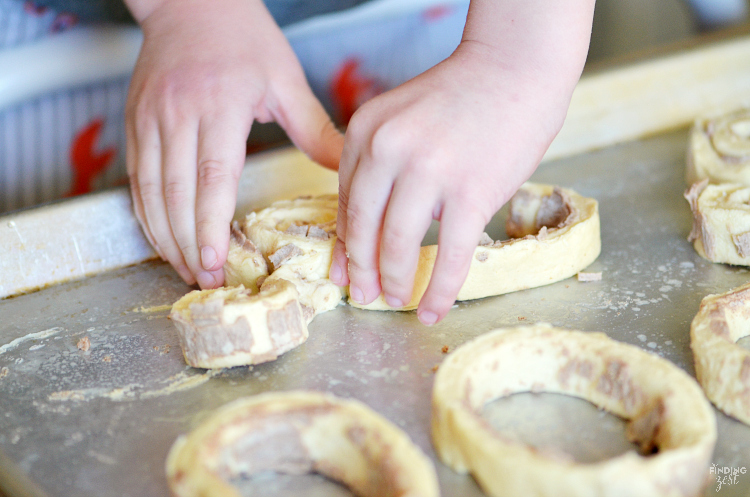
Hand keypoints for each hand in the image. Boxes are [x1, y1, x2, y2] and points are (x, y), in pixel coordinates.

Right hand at [125, 0, 342, 288]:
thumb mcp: (285, 78)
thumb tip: (345, 171)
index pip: (211, 177)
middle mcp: (178, 113)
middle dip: (187, 244)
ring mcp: (149, 117)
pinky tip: (159, 238)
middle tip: (203, 280)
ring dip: (163, 236)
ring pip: (150, 190)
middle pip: (176, 193)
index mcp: (220, 104)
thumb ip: (314, 128)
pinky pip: (135, 177)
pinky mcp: (133, 121)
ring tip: (183, 269)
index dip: (209, 226)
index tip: (215, 263)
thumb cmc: (243, 37)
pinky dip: (145, 213)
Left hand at [328, 0, 593, 324]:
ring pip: (398, 245)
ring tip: (395, 300)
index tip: (343, 271)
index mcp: (365, 132)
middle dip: (361, 271)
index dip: (345, 244)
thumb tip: (368, 227)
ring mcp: (428, 171)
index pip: (347, 201)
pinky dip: (439, 290)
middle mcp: (388, 150)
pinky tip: (432, 309)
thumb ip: (380, 163)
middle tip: (363, 296)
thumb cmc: (461, 98)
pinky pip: (448, 255)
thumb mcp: (401, 119)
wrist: (515, 69)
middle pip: (364, 227)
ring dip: (394, 281)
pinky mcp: (470, 192)